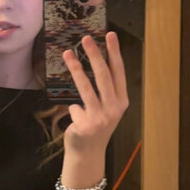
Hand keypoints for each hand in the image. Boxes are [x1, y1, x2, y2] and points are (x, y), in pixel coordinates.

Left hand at [61, 31, 128, 155]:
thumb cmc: (96, 127)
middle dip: (95, 55)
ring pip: (86, 87)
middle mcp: (114, 108)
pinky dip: (73, 112)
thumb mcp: (106, 109)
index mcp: (121, 101)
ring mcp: (100, 117)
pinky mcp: (86, 125)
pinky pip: (74, 108)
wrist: (88, 154)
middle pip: (103, 76)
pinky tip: (77, 121)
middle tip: (86, 38)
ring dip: (76, 68)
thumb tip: (93, 61)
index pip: (118, 72)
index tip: (110, 35)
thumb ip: (103, 91)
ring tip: (67, 53)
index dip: (114, 53)